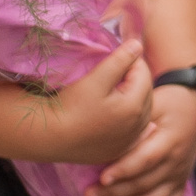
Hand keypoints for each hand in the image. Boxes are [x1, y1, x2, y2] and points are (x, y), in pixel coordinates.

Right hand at [49, 38, 154, 165]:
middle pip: (146, 93)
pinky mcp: (119, 150)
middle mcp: (138, 126)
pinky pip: (134, 130)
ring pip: (142, 112)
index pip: (144, 73)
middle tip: (115, 72)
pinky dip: (131, 119)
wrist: (50, 137)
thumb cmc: (71, 106)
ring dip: (135, 98)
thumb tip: (138, 45)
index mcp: (134, 106)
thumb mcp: (95, 79)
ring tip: (116, 90)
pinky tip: (123, 114)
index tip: (116, 57)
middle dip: (135, 79)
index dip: (132, 61)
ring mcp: (129, 141)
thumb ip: (120, 61)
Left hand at [91, 81, 195, 195]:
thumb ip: (134, 122)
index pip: (146, 160)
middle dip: (117, 192)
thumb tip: (104, 136)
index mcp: (170, 140)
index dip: (124, 171)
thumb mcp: (153, 103)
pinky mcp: (182, 181)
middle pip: (146, 182)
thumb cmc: (168, 102)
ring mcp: (181, 173)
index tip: (102, 179)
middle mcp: (177, 161)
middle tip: (89, 195)